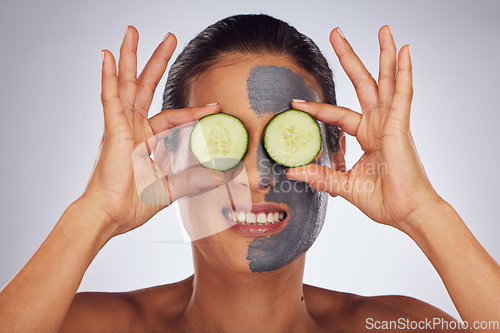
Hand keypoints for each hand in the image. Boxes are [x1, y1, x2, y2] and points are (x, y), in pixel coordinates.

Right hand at [81, 26, 220, 236]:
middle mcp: (133, 128)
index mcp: (146, 140)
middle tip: (170, 37)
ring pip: (128, 84)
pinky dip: (109, 77)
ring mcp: (121, 126)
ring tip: (133, 31)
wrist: (110, 216)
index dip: (194, 111)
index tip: (216, 106)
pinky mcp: (111, 130)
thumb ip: (194, 180)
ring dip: (131, 57)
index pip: (174, 116)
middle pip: (147, 86)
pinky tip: (108, 56)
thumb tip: (221, 176)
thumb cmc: (132, 205)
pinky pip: (110, 98)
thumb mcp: (171, 188)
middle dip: (157, 61)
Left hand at [287, 26, 442, 231]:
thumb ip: (321, 175)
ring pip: (385, 81)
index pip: (337, 114)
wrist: (407, 213)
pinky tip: (405, 51)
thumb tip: (293, 170)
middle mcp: (379, 124)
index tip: (296, 101)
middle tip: (337, 33)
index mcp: (367, 136)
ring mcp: (391, 122)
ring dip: (384, 55)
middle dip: (350, 58)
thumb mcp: (344, 185)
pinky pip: (403, 94)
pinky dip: (404, 72)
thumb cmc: (384, 200)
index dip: (316, 108)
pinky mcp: (400, 126)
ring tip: (383, 30)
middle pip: (362, 83)